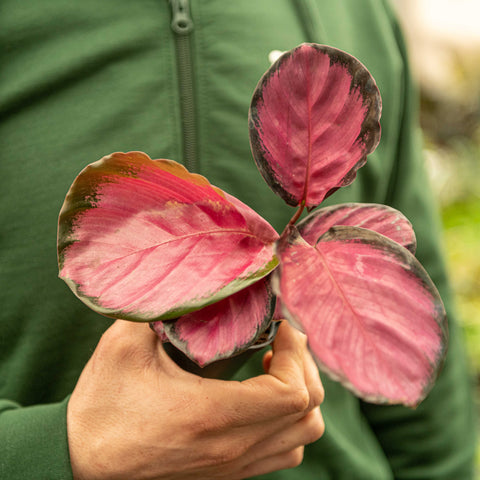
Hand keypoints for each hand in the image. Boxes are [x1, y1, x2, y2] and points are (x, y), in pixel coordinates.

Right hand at [67, 320, 324, 479]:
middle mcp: (231, 448)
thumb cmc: (103, 406)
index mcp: (211, 415)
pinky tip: (262, 396)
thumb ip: (160, 309)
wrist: (82, 462)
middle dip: (304, 368)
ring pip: (301, 437)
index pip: (291, 393)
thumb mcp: (124, 346)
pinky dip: (288, 421)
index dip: (297, 353)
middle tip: (283, 340)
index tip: (282, 325)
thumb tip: (195, 282)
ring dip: (300, 396)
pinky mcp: (228, 473)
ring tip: (276, 366)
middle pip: (308, 415)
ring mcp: (233, 466)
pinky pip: (283, 452)